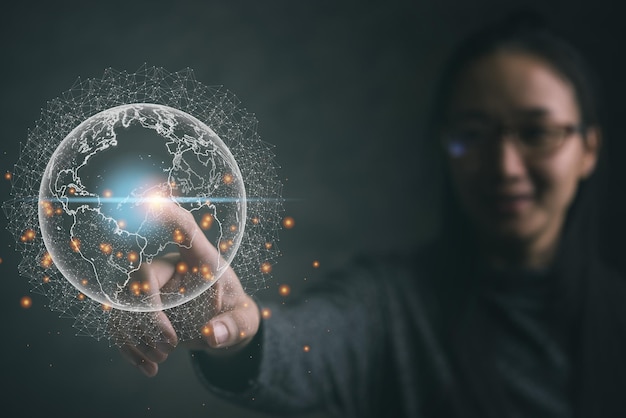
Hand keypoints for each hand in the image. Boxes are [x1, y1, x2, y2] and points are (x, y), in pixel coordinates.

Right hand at [117, 202, 259, 376]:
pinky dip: (129, 347)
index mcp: (201, 258)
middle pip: (143, 276)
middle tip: (171, 345)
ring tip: (161, 360)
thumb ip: (234, 326)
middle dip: (150, 314)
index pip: (184, 229)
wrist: (221, 327)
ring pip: (125, 302)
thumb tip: (214, 335)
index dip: (168, 215)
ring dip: (136, 336)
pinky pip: (120, 322)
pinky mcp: (138, 309)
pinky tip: (149, 368)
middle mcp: (170, 266)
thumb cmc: (235, 312)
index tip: (152, 201)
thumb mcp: (244, 321)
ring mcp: (150, 287)